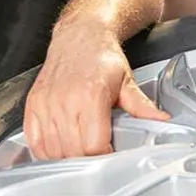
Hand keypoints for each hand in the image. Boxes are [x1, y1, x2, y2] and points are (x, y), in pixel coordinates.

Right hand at [23, 25, 168, 158]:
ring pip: (53, 150)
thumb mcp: (126, 81)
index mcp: (90, 95)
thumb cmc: (101, 57)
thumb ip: (142, 106)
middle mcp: (65, 100)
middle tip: (98, 156)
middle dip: (87, 160)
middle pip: (73, 152)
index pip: (93, 146)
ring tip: (80, 152)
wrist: (79, 35)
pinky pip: (35, 141)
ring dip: (67, 157)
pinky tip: (59, 148)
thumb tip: (162, 121)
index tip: (111, 157)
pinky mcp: (33, 104)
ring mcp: (46, 103)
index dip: (104, 157)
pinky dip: (46, 151)